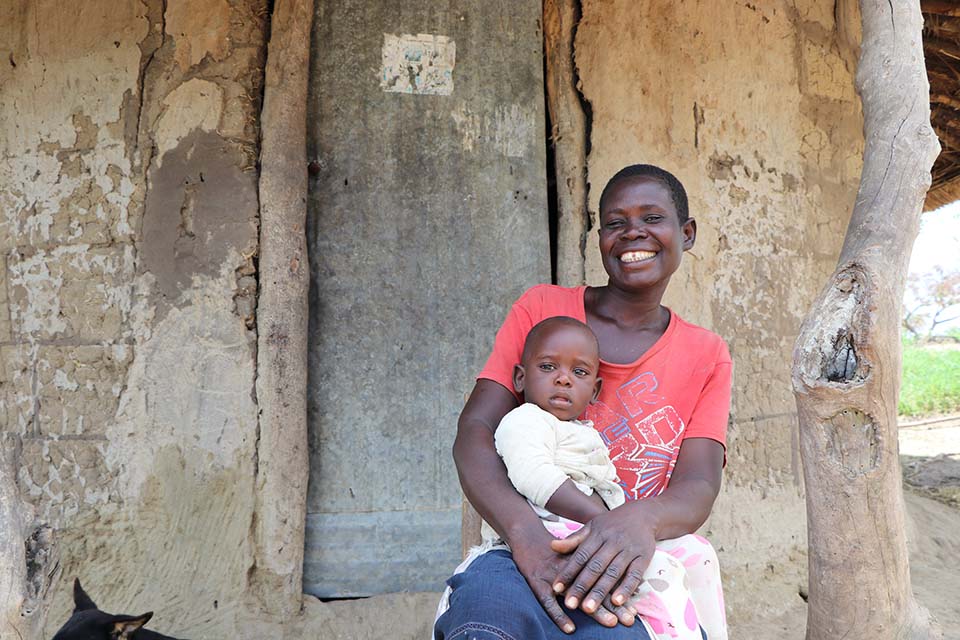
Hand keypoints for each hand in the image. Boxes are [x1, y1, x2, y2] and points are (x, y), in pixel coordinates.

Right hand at [510, 528, 627, 632]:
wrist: (526, 537)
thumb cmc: (554, 550)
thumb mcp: (574, 553)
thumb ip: (593, 565)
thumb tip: (619, 580)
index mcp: (582, 562)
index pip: (604, 579)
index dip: (619, 594)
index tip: (634, 610)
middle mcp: (571, 569)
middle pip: (596, 587)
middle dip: (614, 605)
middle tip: (629, 620)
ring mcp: (553, 575)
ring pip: (578, 595)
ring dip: (596, 610)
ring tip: (611, 623)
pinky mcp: (537, 582)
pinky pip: (548, 602)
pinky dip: (559, 615)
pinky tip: (570, 629)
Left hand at [549, 502, 655, 617]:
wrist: (642, 514)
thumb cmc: (612, 524)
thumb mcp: (592, 527)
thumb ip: (574, 539)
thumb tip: (552, 546)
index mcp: (597, 535)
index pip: (580, 556)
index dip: (568, 572)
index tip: (556, 588)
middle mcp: (612, 542)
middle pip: (595, 567)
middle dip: (581, 586)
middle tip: (569, 604)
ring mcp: (628, 550)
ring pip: (613, 573)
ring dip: (601, 592)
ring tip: (589, 609)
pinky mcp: (643, 557)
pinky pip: (635, 575)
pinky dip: (626, 588)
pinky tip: (617, 602)